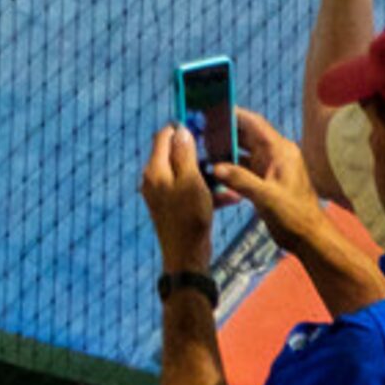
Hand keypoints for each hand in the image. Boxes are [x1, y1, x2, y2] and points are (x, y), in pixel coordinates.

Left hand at [141, 124, 215, 271]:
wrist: (186, 257)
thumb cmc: (189, 218)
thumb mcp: (191, 182)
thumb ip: (185, 155)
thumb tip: (180, 130)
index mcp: (155, 170)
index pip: (163, 137)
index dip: (182, 128)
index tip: (202, 127)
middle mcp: (154, 179)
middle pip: (175, 154)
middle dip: (199, 153)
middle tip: (220, 151)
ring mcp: (162, 194)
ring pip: (187, 174)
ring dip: (209, 175)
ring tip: (229, 178)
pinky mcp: (173, 207)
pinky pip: (190, 191)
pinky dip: (208, 192)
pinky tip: (230, 197)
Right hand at [207, 109, 319, 252]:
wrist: (308, 237)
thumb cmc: (294, 215)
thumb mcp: (267, 197)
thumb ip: (241, 180)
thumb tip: (215, 167)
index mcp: (280, 151)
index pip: (254, 123)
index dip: (233, 114)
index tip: (211, 109)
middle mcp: (275, 155)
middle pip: (246, 135)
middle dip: (224, 131)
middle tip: (199, 128)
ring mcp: (270, 168)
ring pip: (243, 151)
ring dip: (224, 150)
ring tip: (201, 147)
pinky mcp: (264, 181)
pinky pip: (243, 167)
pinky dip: (228, 166)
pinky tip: (211, 169)